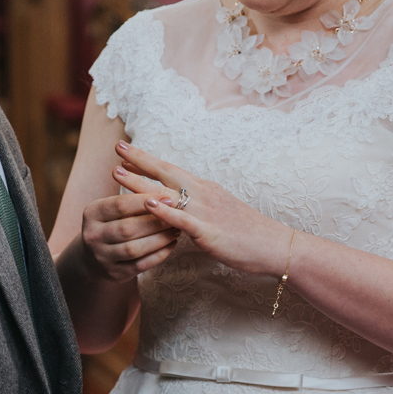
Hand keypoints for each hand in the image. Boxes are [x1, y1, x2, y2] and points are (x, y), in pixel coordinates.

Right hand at [79, 166, 180, 281]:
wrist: (92, 255)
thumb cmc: (110, 223)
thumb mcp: (111, 208)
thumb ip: (131, 200)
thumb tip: (165, 193)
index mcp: (92, 213)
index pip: (120, 205)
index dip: (145, 201)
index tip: (168, 198)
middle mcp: (93, 236)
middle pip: (128, 228)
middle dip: (156, 222)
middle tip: (178, 215)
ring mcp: (102, 257)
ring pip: (135, 249)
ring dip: (159, 239)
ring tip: (177, 229)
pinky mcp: (114, 274)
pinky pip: (140, 265)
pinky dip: (158, 255)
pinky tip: (171, 244)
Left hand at [113, 140, 290, 275]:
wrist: (275, 245)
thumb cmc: (249, 232)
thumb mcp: (221, 211)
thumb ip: (200, 205)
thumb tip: (182, 203)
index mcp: (205, 189)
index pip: (171, 170)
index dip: (148, 160)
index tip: (126, 150)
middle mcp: (204, 194)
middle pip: (166, 173)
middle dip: (139, 161)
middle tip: (116, 148)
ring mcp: (206, 211)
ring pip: (168, 194)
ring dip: (141, 183)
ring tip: (118, 174)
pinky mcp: (209, 231)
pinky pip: (183, 220)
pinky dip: (164, 211)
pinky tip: (147, 205)